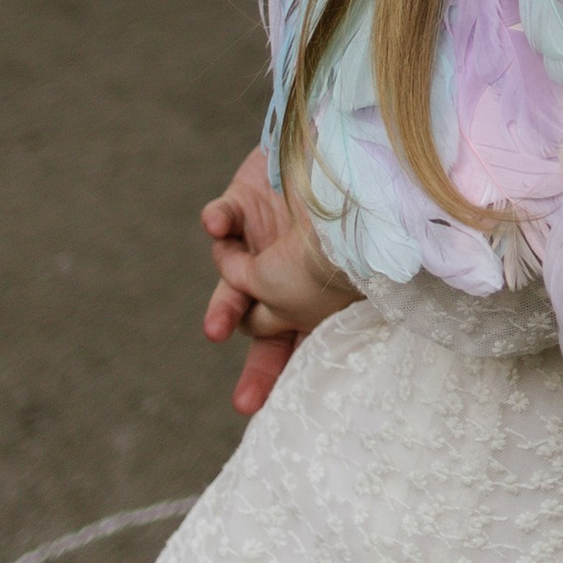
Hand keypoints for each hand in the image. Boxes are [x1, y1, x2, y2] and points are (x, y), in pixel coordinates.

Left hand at [201, 144, 360, 416]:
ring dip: (223, 301)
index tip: (250, 407)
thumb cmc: (331, 233)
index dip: (272, 371)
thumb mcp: (296, 286)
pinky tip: (219, 226)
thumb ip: (256, 301)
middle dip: (245, 345)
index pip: (292, 336)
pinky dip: (217, 222)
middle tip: (239, 398)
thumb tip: (232, 315)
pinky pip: (221, 218)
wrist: (347, 155)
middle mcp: (289, 267)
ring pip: (230, 273)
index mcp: (317, 290)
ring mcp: (268, 233)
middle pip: (257, 315)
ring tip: (216, 329)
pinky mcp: (247, 197)